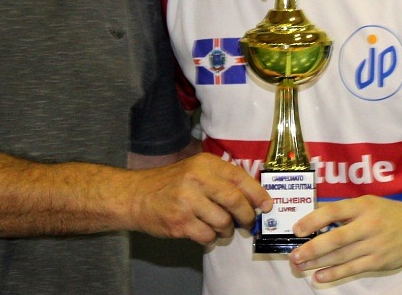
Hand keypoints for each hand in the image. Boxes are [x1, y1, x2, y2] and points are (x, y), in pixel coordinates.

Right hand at [129, 153, 271, 243]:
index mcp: (203, 163)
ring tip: (221, 228)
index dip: (257, 193)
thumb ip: (220, 179)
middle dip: (246, 216)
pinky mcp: (179, 222)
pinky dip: (210, 238)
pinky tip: (204, 232)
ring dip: (227, 230)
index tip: (266, 205)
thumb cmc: (169, 184)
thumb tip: (252, 198)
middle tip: (248, 223)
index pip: (239, 178)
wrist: (135, 196)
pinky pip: (208, 236)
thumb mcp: (193, 170)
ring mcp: (187, 202)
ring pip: (223, 222)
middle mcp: (196, 179)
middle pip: (235, 201)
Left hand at [289, 195, 401, 283]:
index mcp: (363, 206)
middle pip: (336, 238)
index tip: (297, 230)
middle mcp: (368, 225)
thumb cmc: (387, 214)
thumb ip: (343, 210)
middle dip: (312, 248)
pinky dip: (335, 274)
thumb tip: (313, 218)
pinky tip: (320, 276)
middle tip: (294, 255)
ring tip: (301, 266)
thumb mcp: (366, 203)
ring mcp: (374, 245)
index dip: (313, 220)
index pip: (333, 211)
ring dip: (318, 263)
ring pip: (342, 256)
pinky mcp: (379, 262)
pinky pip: (353, 269)